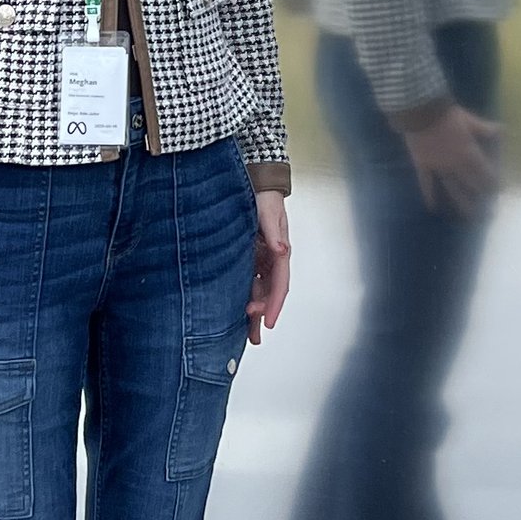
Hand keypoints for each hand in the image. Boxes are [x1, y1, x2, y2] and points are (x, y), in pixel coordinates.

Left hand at [247, 187, 290, 342]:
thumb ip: (273, 232)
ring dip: (254, 311)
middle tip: (254, 335)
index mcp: (279, 251)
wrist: (256, 184)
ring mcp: (260, 259)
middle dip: (263, 314)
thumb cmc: (264, 196)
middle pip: (269, 293)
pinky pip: (248, 282)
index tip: (267, 321)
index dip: (274, 304)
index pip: (279, 284)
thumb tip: (282, 251)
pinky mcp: (248, 257)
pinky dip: (245, 296)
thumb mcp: (268, 212)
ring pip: (259, 291)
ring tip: (248, 335)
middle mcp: (271, 259)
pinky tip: (238, 310)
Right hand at [403, 104, 500, 218]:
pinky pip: (426, 183)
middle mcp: (455, 166)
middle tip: (488, 211)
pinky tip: (433, 207)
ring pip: (452, 189)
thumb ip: (485, 129)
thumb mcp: (469, 120)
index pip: (484, 173)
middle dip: (481, 197)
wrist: (420, 111)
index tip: (498, 192)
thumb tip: (503, 130)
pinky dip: (429, 195)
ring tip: (469, 216)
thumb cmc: (446, 114)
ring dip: (461, 202)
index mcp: (468, 154)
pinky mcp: (423, 166)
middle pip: (471, 185)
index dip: (493, 183)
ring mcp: (438, 168)